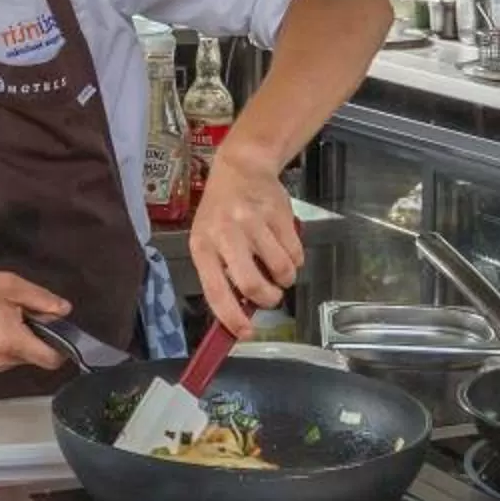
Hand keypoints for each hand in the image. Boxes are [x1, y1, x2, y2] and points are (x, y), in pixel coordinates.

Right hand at [0, 267, 70, 373]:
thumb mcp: (11, 286)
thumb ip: (42, 299)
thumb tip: (64, 310)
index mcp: (13, 341)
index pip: (52, 359)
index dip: (62, 345)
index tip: (59, 328)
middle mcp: (5, 358)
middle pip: (40, 356)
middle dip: (40, 335)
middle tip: (26, 311)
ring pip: (26, 355)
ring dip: (26, 337)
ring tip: (9, 314)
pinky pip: (13, 354)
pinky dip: (14, 340)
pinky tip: (0, 322)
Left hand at [188, 138, 301, 339]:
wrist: (242, 167)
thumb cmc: (222, 212)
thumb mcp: (209, 238)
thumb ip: (221, 272)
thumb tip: (242, 313)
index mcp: (203, 245)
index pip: (215, 290)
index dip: (231, 317)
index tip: (246, 333)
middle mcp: (226, 233)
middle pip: (252, 284)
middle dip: (267, 299)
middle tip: (271, 297)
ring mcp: (254, 222)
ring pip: (281, 271)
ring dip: (285, 279)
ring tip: (278, 268)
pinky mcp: (279, 214)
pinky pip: (296, 254)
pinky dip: (295, 259)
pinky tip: (284, 247)